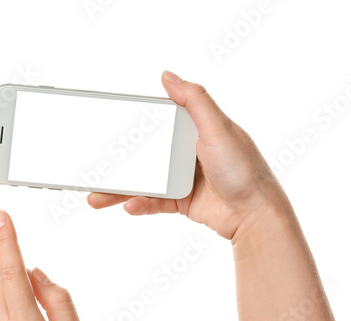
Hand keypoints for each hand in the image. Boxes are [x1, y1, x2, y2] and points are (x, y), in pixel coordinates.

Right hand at [88, 70, 284, 238]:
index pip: (156, 124)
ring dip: (120, 190)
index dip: (133, 125)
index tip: (109, 128)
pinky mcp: (180, 200)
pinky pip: (154, 201)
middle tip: (95, 168)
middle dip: (118, 164)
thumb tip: (167, 76)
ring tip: (97, 197)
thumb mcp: (218, 128)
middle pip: (143, 156)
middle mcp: (185, 152)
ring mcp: (181, 177)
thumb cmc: (243, 169)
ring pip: (143, 182)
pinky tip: (129, 206)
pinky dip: (141, 204)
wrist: (255, 215)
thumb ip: (194, 100)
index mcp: (193, 130)